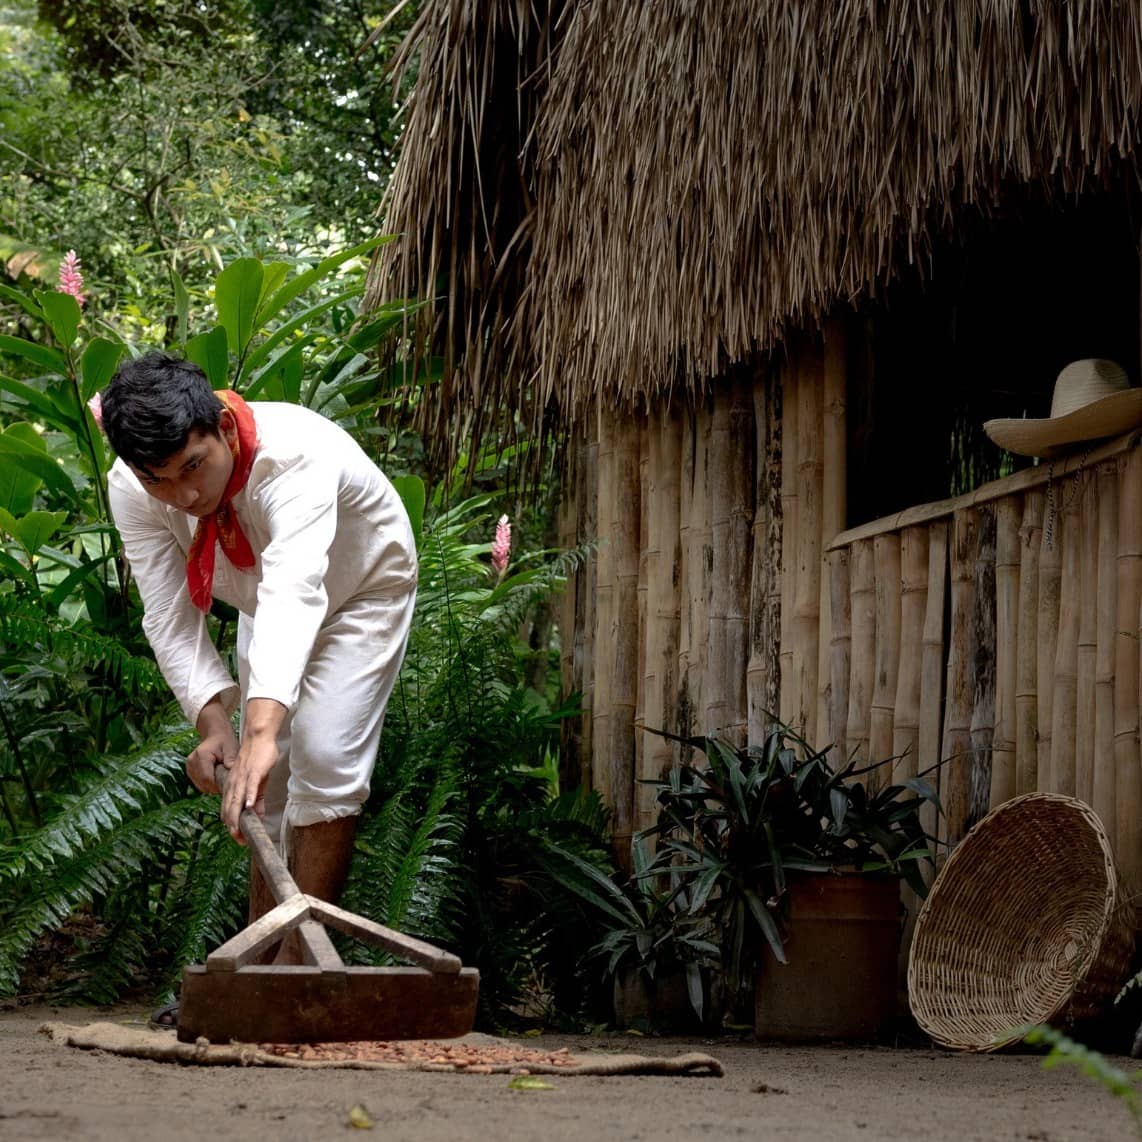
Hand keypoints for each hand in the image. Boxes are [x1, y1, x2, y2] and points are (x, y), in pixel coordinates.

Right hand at [187, 729, 236, 794]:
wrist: (215, 736)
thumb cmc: (225, 742)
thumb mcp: (231, 748)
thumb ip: (231, 759)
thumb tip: (232, 771)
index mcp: (201, 755)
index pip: (207, 778)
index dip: (218, 785)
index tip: (228, 784)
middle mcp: (192, 761)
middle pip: (203, 783)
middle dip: (216, 786)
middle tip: (226, 780)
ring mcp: (189, 766)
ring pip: (201, 786)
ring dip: (212, 785)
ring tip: (221, 775)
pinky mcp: (190, 771)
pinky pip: (200, 784)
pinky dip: (208, 783)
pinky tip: (215, 775)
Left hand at [220, 698, 287, 841]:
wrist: (258, 738)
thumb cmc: (257, 758)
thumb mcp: (256, 781)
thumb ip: (256, 799)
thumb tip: (257, 815)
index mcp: (233, 786)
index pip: (229, 809)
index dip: (232, 825)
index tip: (237, 838)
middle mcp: (234, 783)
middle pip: (230, 808)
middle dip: (233, 826)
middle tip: (237, 840)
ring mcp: (243, 778)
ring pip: (237, 800)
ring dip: (237, 816)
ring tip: (238, 830)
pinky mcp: (253, 772)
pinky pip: (250, 786)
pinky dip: (249, 797)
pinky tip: (249, 807)